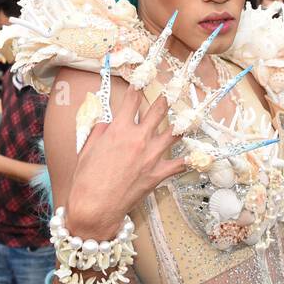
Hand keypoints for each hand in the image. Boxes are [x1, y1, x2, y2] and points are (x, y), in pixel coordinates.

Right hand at [66, 84, 184, 236]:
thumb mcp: (87, 148)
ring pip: (173, 133)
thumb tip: (109, 121)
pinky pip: (179, 164)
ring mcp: (151, 156)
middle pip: (158, 111)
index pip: (132, 100)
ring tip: (188, 114)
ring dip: (181, 122)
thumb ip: (100, 129)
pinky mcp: (158, 174)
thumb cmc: (87, 179)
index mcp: (119, 129)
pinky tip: (197, 154)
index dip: (138, 86)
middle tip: (172, 89)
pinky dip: (188, 159)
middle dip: (165, 97)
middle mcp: (139, 138)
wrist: (95, 207)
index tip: (143, 77)